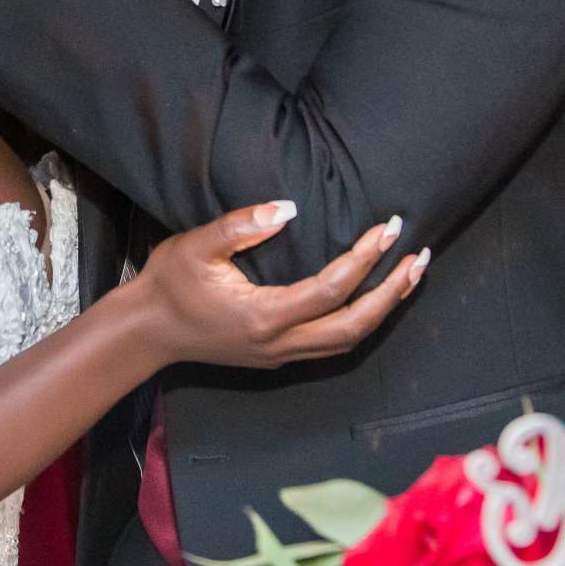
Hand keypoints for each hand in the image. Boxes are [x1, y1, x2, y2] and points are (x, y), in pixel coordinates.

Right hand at [132, 206, 425, 369]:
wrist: (146, 333)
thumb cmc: (168, 285)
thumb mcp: (195, 247)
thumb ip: (241, 226)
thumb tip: (289, 209)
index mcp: (263, 316)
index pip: (330, 289)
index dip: (364, 259)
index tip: (387, 228)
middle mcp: (280, 344)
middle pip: (354, 326)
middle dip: (392, 292)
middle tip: (418, 257)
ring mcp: (281, 355)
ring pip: (349, 341)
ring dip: (383, 309)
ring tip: (408, 276)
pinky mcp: (278, 356)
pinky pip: (334, 344)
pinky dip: (362, 320)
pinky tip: (374, 298)